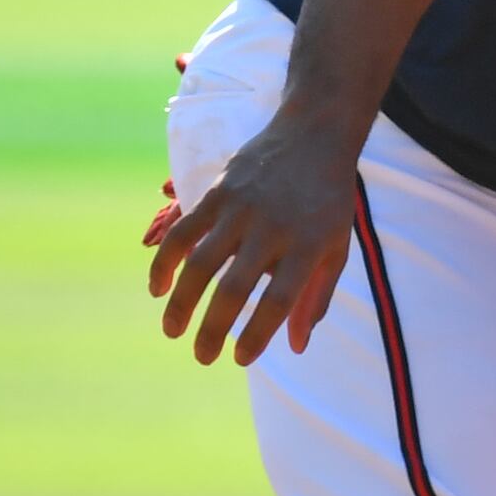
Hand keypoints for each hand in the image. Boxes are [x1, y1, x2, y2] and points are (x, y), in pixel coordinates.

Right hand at [143, 112, 359, 365]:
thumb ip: (317, 297)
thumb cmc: (328, 200)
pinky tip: (158, 286)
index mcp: (308, 245)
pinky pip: (183, 231)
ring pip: (201, 263)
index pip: (279, 301)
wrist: (314, 134)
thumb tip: (295, 347)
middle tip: (201, 357)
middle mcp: (272, 228)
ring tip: (172, 331)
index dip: (257, 334)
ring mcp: (241, 208)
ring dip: (181, 302)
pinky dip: (165, 260)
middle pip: (234, 288)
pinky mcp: (217, 191)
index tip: (240, 360)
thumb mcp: (337, 247)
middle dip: (213, 329)